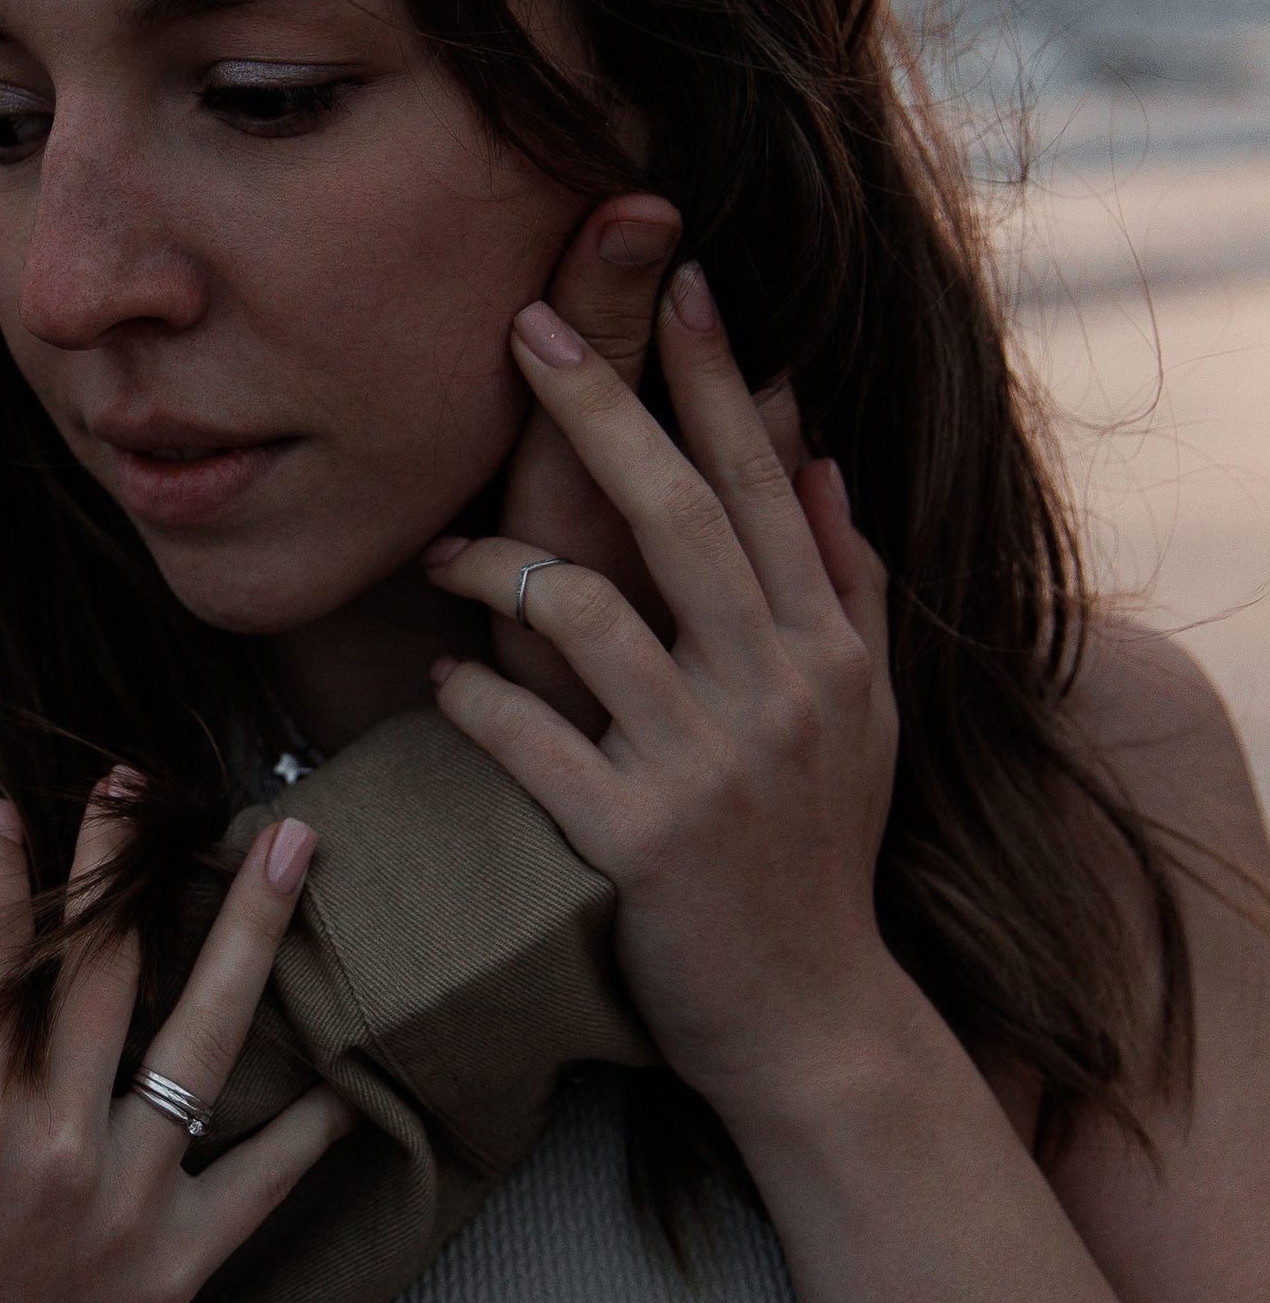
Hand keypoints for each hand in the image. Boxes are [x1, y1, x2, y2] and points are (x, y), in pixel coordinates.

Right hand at [0, 784, 354, 1302]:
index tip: (4, 811)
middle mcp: (52, 1144)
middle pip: (105, 965)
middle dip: (123, 858)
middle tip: (144, 781)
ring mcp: (123, 1207)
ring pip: (202, 1042)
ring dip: (250, 934)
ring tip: (293, 848)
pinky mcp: (166, 1270)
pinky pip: (260, 1186)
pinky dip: (314, 1129)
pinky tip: (357, 1066)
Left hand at [423, 262, 899, 1122]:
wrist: (813, 1020)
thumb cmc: (820, 858)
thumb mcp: (863, 715)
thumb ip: (847, 586)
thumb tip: (820, 459)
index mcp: (824, 647)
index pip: (763, 484)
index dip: (720, 379)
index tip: (680, 281)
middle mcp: (777, 688)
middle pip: (675, 513)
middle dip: (598, 409)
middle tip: (524, 328)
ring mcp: (709, 764)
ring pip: (583, 612)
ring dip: (496, 563)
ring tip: (444, 551)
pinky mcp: (637, 841)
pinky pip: (527, 738)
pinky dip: (470, 698)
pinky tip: (440, 683)